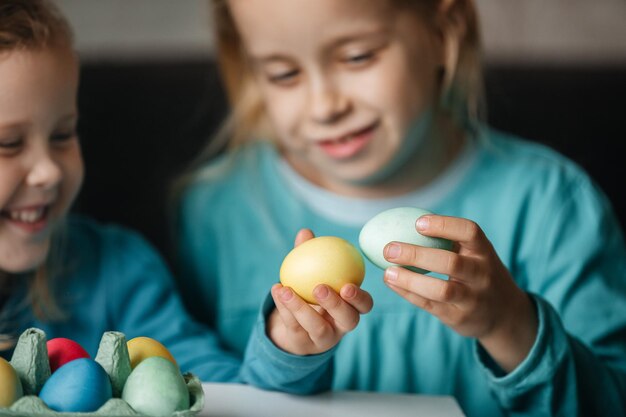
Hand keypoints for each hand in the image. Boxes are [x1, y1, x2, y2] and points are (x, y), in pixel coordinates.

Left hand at [267, 229, 372, 354]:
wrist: (294, 326)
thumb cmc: (309, 293)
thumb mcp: (311, 275)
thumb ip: (311, 255)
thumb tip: (305, 233)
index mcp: (352, 307)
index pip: (365, 305)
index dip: (360, 297)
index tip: (347, 285)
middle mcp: (342, 326)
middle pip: (348, 320)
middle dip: (336, 305)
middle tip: (320, 288)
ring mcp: (323, 339)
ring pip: (317, 327)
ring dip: (300, 307)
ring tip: (286, 289)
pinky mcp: (303, 344)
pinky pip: (294, 326)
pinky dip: (284, 307)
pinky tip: (277, 290)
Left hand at [382, 215, 536, 371]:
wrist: (504, 315)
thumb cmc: (478, 274)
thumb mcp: (476, 255)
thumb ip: (450, 241)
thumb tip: (403, 221)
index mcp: (484, 252)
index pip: (470, 232)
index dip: (444, 225)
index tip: (418, 223)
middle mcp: (482, 275)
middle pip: (451, 263)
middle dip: (417, 255)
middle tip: (389, 249)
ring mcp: (472, 299)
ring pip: (442, 290)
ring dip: (410, 280)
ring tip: (387, 272)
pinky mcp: (459, 318)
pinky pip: (430, 305)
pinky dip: (408, 293)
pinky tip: (391, 283)